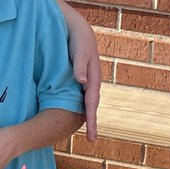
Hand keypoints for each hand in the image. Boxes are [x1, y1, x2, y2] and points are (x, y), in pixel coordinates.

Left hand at [66, 12, 100, 141]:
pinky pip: (81, 95)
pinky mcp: (81, 79)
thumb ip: (80, 65)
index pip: (92, 103)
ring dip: (87, 116)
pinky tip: (76, 112)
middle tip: (92, 139)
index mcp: (93, 78)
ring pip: (87, 102)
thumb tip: (82, 81)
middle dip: (92, 122)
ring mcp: (87, 81)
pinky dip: (80, 106)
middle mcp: (92, 82)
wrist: (79, 29)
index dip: (92, 119)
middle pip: (92, 106)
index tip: (92, 135)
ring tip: (87, 132)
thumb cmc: (78, 40)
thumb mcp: (79, 50)